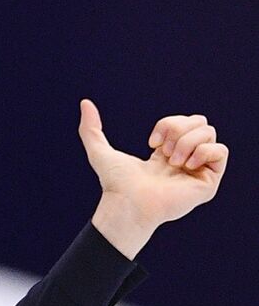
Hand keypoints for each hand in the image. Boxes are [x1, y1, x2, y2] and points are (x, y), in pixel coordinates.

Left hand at [78, 100, 227, 232]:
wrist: (128, 203)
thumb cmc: (115, 184)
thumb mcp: (100, 152)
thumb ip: (91, 129)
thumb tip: (85, 103)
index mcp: (168, 153)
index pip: (185, 121)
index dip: (168, 124)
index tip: (152, 143)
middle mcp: (186, 160)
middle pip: (200, 122)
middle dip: (179, 128)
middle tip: (164, 152)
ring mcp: (199, 171)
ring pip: (209, 132)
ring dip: (187, 141)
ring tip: (172, 161)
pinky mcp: (209, 182)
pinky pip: (221, 151)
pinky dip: (204, 151)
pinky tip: (186, 165)